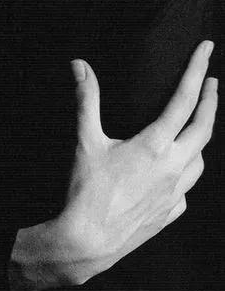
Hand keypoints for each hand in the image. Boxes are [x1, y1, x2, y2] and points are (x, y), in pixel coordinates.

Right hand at [9, 40, 217, 290]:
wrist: (88, 241)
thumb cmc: (86, 190)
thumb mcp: (86, 139)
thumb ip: (87, 99)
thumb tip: (80, 65)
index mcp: (154, 145)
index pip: (184, 99)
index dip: (197, 70)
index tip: (207, 49)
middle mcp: (173, 167)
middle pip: (203, 127)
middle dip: (210, 100)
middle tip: (212, 81)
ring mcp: (176, 192)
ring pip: (200, 159)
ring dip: (201, 137)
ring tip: (195, 125)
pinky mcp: (171, 212)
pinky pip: (187, 187)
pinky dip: (186, 171)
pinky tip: (175, 170)